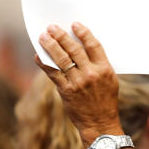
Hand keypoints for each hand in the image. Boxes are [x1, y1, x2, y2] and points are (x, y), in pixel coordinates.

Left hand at [36, 23, 120, 141]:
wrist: (100, 123)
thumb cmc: (106, 101)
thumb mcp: (110, 80)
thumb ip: (98, 64)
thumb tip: (82, 48)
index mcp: (104, 69)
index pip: (93, 45)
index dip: (83, 33)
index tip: (74, 24)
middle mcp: (91, 74)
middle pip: (74, 49)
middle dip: (62, 36)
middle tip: (52, 27)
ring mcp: (77, 82)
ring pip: (62, 59)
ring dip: (51, 46)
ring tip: (43, 36)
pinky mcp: (66, 91)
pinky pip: (52, 74)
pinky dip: (44, 63)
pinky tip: (38, 56)